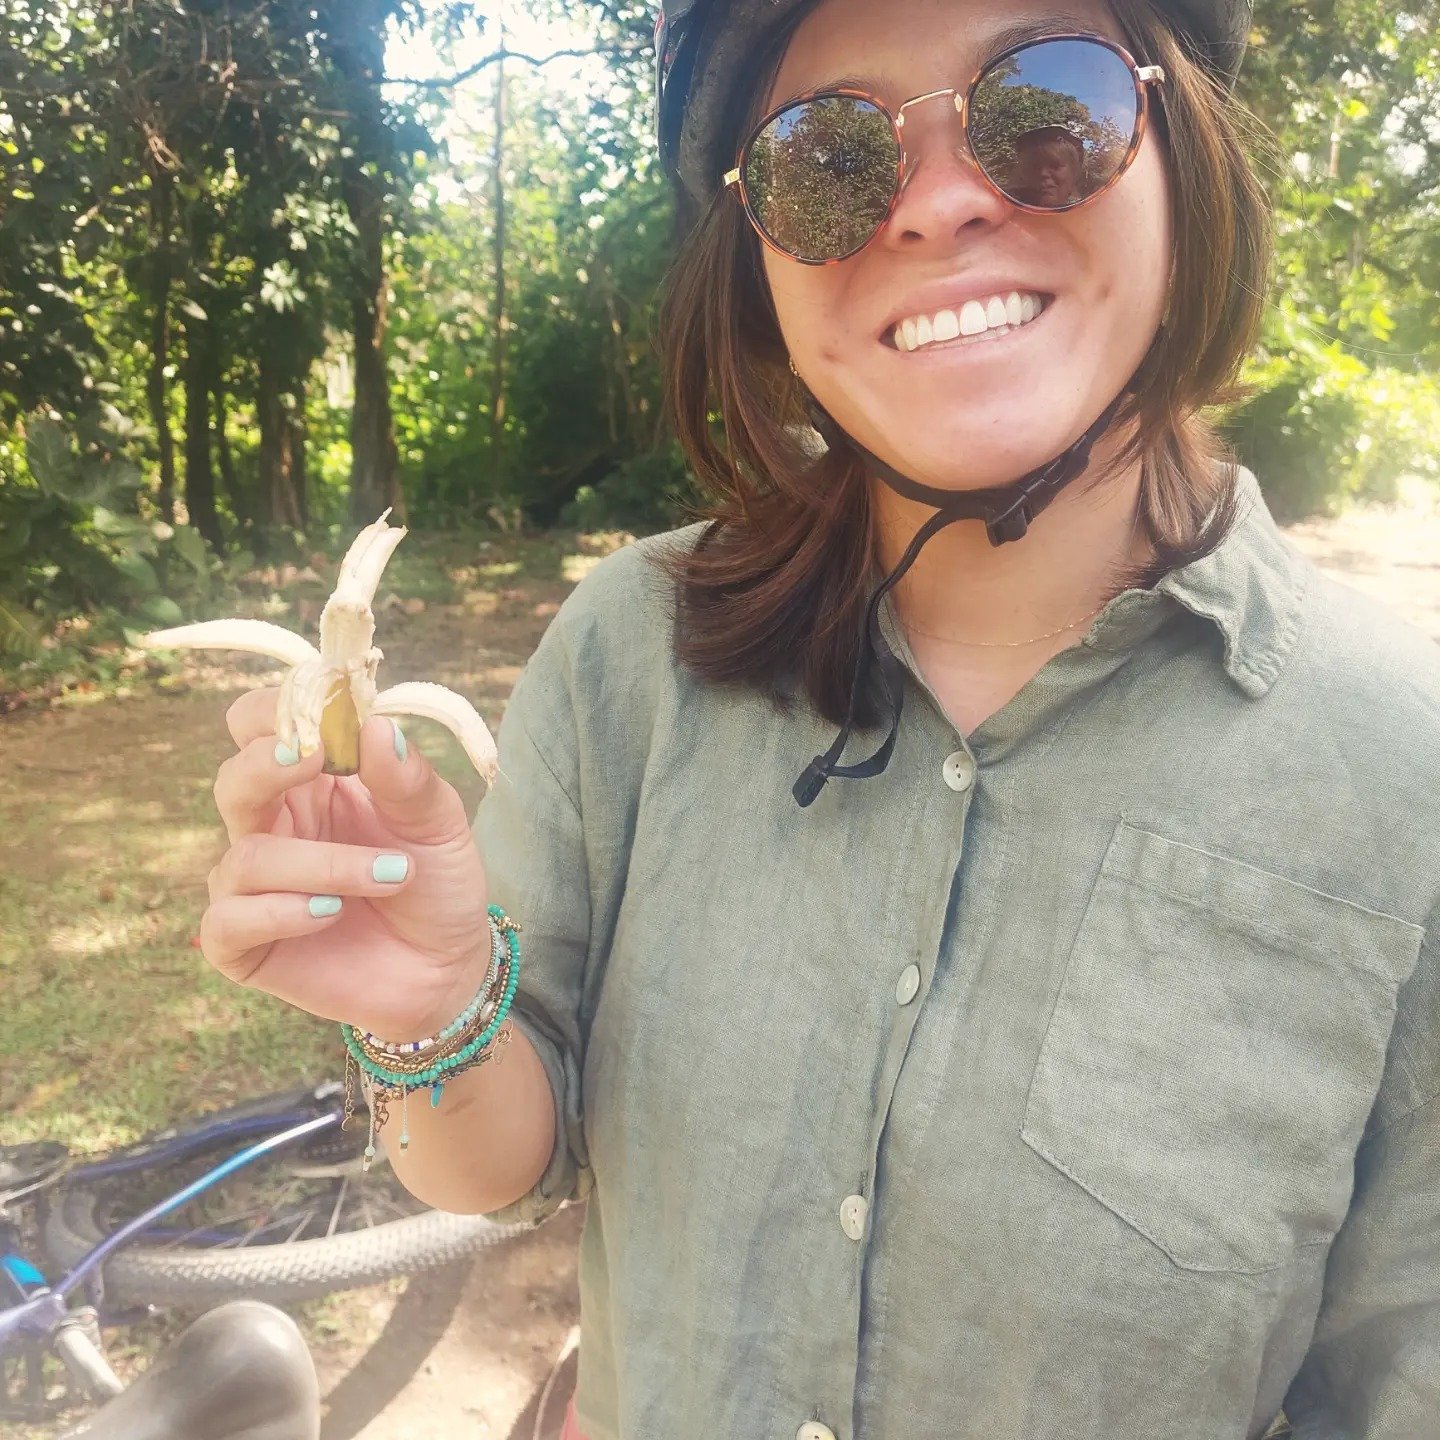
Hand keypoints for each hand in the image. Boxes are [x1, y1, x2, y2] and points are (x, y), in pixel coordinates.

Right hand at [201, 687, 493, 1041]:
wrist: (447, 968)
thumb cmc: (437, 883)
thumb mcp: (439, 824)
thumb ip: (408, 778)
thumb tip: (375, 725)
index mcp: (311, 782)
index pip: (259, 726)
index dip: (276, 712)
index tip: (321, 721)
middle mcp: (273, 826)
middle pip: (232, 780)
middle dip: (267, 767)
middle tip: (317, 762)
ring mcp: (253, 886)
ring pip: (245, 857)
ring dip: (322, 863)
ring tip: (391, 875)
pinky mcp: (244, 944)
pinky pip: (229, 920)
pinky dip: (282, 912)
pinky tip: (332, 913)